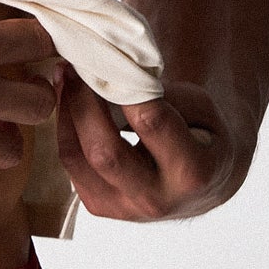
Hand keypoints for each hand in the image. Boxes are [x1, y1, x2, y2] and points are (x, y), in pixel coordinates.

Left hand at [53, 65, 244, 221]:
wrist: (204, 187)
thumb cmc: (203, 136)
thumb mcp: (201, 108)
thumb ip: (163, 93)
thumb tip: (113, 75)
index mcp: (193, 172)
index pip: (150, 123)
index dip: (122, 88)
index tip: (103, 58)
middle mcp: (158, 199)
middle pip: (104, 151)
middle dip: (82, 104)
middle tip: (72, 67)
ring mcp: (127, 210)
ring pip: (78, 161)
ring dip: (65, 115)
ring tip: (63, 79)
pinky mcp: (103, 208)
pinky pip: (72, 168)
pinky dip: (66, 133)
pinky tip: (68, 106)